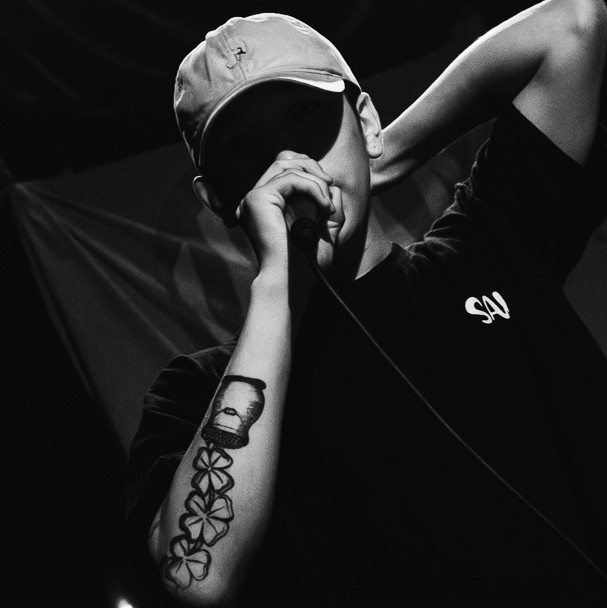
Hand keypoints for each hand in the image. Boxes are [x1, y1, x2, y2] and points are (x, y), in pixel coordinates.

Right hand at [236, 150, 334, 269]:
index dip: (309, 171)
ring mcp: (252, 198)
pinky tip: (323, 207)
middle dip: (313, 169)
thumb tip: (331, 184)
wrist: (293, 280)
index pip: (284, 169)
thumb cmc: (306, 262)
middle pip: (283, 160)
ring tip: (327, 205)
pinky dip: (313, 188)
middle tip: (330, 188)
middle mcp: (255, 200)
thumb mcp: (323, 227)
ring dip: (315, 181)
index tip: (329, 189)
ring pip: (287, 166)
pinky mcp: (257, 199)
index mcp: (266, 206)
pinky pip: (291, 178)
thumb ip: (326, 202)